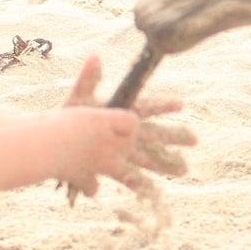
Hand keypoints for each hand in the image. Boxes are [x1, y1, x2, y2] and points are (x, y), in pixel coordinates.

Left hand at [57, 56, 195, 202]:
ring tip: (184, 170)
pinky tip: (153, 192)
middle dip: (175, 136)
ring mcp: (122, 150)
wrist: (55, 140)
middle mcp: (128, 132)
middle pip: (156, 134)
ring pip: (149, 157)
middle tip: (195, 139)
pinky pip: (129, 177)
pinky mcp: (113, 167)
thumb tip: (95, 57)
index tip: (181, 104)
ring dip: (166, 163)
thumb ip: (89, 79)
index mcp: (124, 111)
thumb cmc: (69, 115)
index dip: (164, 105)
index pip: (148, 106)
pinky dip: (140, 184)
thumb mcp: (79, 96)